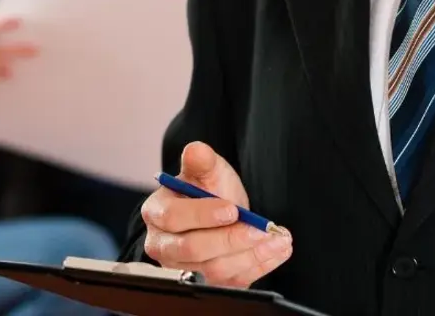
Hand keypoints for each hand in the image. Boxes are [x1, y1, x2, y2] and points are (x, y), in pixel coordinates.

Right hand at [142, 141, 292, 287]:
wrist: (220, 210)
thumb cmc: (206, 189)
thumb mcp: (206, 169)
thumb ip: (201, 161)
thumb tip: (196, 149)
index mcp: (157, 212)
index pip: (174, 218)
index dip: (203, 215)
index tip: (233, 209)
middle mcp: (163, 245)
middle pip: (193, 250)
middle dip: (231, 240)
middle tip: (261, 229)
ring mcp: (183, 269)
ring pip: (214, 271)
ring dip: (250, 255)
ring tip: (277, 239)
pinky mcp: (205, 283)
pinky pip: (230, 283)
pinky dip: (257, 267)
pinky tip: (276, 251)